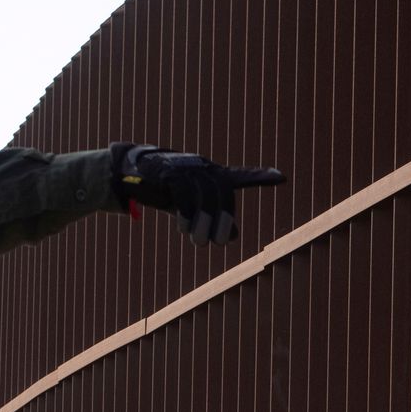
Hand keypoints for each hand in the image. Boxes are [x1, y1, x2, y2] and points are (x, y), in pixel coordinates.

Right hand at [111, 143, 285, 245]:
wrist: (128, 175)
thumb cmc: (164, 191)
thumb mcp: (191, 208)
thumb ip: (212, 219)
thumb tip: (234, 236)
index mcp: (211, 175)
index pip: (239, 176)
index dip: (259, 176)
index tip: (281, 177)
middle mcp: (202, 168)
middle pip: (222, 192)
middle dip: (223, 220)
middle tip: (219, 244)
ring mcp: (185, 168)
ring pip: (204, 194)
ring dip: (203, 222)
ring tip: (199, 242)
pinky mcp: (167, 172)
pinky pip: (183, 193)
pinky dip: (186, 214)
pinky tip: (184, 229)